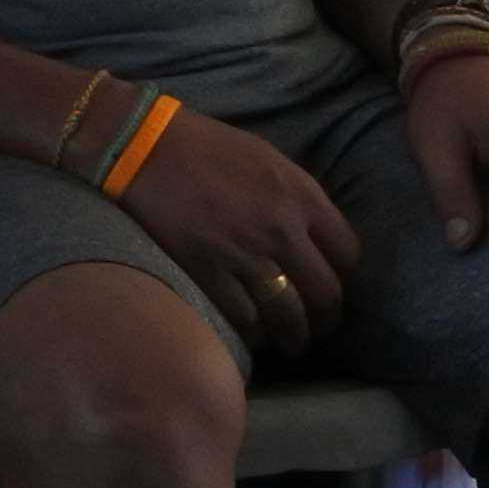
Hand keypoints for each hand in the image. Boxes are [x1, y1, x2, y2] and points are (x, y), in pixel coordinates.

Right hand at [108, 97, 361, 357]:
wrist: (141, 145)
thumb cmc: (203, 145)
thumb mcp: (265, 158)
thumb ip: (295, 198)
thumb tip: (311, 235)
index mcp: (300, 195)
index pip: (347, 252)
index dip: (342, 273)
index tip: (330, 281)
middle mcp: (281, 229)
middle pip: (325, 293)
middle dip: (326, 317)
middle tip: (318, 325)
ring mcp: (245, 255)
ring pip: (288, 316)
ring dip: (293, 336)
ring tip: (290, 342)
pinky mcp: (208, 273)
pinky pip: (244, 319)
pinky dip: (252, 331)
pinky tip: (251, 332)